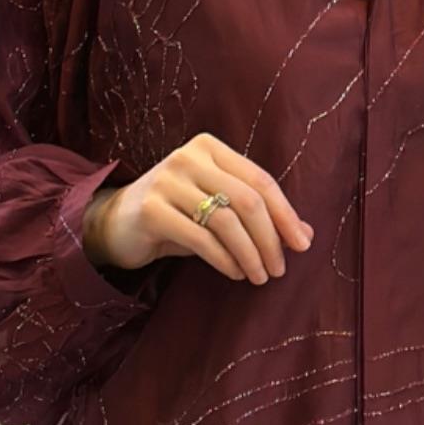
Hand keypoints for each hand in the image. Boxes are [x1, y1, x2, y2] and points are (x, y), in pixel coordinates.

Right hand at [83, 133, 313, 285]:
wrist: (117, 225)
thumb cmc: (177, 216)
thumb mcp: (218, 210)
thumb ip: (259, 216)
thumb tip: (306, 234)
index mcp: (210, 148)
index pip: (260, 180)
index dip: (286, 214)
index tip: (302, 244)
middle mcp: (188, 157)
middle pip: (247, 200)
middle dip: (270, 239)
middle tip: (279, 269)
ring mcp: (168, 181)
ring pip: (226, 221)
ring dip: (250, 254)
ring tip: (259, 276)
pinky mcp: (152, 210)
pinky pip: (202, 238)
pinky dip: (225, 260)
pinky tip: (236, 273)